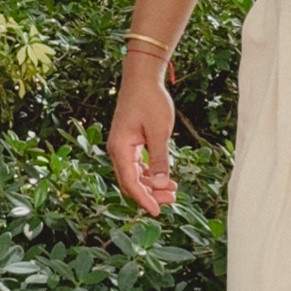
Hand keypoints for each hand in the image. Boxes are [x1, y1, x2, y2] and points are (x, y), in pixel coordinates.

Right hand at [107, 52, 178, 216]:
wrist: (142, 78)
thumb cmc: (150, 100)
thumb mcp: (159, 131)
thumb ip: (160, 158)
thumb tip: (161, 184)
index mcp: (120, 148)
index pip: (130, 182)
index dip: (143, 199)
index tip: (157, 212)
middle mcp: (118, 150)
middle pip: (131, 182)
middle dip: (150, 194)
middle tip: (172, 200)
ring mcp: (122, 147)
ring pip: (135, 175)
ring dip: (152, 185)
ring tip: (173, 191)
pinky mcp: (129, 142)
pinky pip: (138, 165)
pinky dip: (151, 174)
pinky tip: (166, 178)